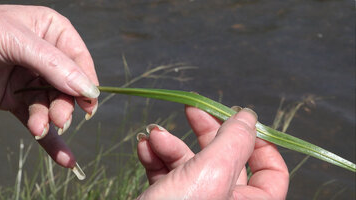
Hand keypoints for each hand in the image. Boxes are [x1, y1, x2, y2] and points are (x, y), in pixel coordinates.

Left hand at [0, 5, 98, 171]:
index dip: (86, 81)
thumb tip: (89, 90)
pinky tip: (64, 158)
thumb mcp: (16, 40)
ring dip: (51, 122)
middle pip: (68, 86)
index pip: (79, 58)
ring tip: (40, 129)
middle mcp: (47, 57)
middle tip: (60, 119)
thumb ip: (54, 64)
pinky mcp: (17, 100)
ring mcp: (32, 80)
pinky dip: (50, 140)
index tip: (88, 102)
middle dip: (65, 105)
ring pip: (53, 105)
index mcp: (51, 31)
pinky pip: (39, 120)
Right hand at [137, 106, 288, 198]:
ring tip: (153, 135)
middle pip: (226, 159)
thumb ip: (233, 141)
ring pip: (192, 164)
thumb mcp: (210, 175)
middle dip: (206, 132)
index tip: (234, 119)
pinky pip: (169, 175)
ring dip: (171, 144)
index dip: (258, 141)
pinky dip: (157, 158)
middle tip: (191, 111)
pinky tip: (144, 148)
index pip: (271, 170)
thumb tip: (249, 117)